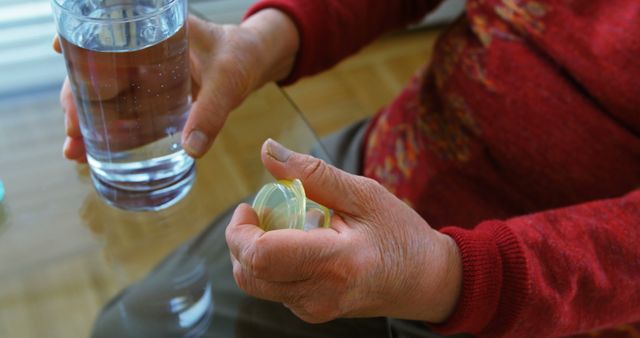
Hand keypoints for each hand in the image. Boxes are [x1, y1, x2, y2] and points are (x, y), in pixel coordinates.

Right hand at [54, 10, 298, 161]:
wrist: (251, 63)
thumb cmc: (239, 58)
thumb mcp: (228, 80)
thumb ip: (212, 112)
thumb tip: (192, 149)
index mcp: (154, 33)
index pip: (105, 36)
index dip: (78, 49)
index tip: (61, 62)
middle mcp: (140, 52)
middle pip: (96, 72)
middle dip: (76, 101)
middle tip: (72, 134)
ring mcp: (144, 75)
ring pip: (105, 96)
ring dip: (88, 122)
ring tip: (76, 152)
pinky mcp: (152, 96)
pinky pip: (125, 111)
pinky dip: (111, 131)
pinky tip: (96, 153)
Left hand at [225, 139, 462, 323]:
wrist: (425, 281)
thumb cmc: (399, 234)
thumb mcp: (363, 194)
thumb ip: (311, 173)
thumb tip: (267, 149)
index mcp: (335, 263)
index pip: (261, 256)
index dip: (241, 230)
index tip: (249, 206)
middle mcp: (319, 296)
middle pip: (249, 273)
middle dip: (242, 239)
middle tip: (264, 211)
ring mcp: (314, 310)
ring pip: (255, 283)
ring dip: (256, 251)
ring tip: (287, 227)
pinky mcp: (311, 314)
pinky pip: (272, 288)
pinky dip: (272, 263)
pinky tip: (299, 246)